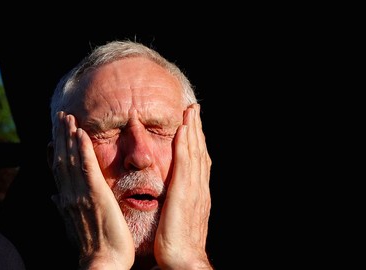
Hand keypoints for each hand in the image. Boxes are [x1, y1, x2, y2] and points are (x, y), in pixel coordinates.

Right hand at [51, 112, 134, 269]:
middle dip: (60, 135)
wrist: (101, 263)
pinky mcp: (95, 194)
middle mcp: (69, 194)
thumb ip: (63, 209)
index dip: (54, 150)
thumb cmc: (93, 248)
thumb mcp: (73, 227)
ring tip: (69, 117)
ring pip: (70, 158)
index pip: (57, 170)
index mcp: (65, 201)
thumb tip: (52, 198)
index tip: (52, 135)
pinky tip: (81, 133)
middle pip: (61, 158)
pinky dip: (82, 148)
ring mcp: (80, 193)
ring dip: (69, 135)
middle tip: (60, 116)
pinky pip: (87, 166)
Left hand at [154, 104, 213, 269]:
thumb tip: (165, 202)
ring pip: (195, 153)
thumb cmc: (175, 248)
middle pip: (200, 152)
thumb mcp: (174, 222)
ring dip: (193, 130)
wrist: (184, 261)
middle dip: (196, 130)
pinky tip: (184, 130)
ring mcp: (194, 189)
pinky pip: (186, 163)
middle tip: (194, 109)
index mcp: (195, 195)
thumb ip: (172, 208)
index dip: (195, 143)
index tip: (190, 125)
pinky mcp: (185, 192)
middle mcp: (199, 189)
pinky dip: (187, 145)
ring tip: (190, 111)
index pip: (196, 163)